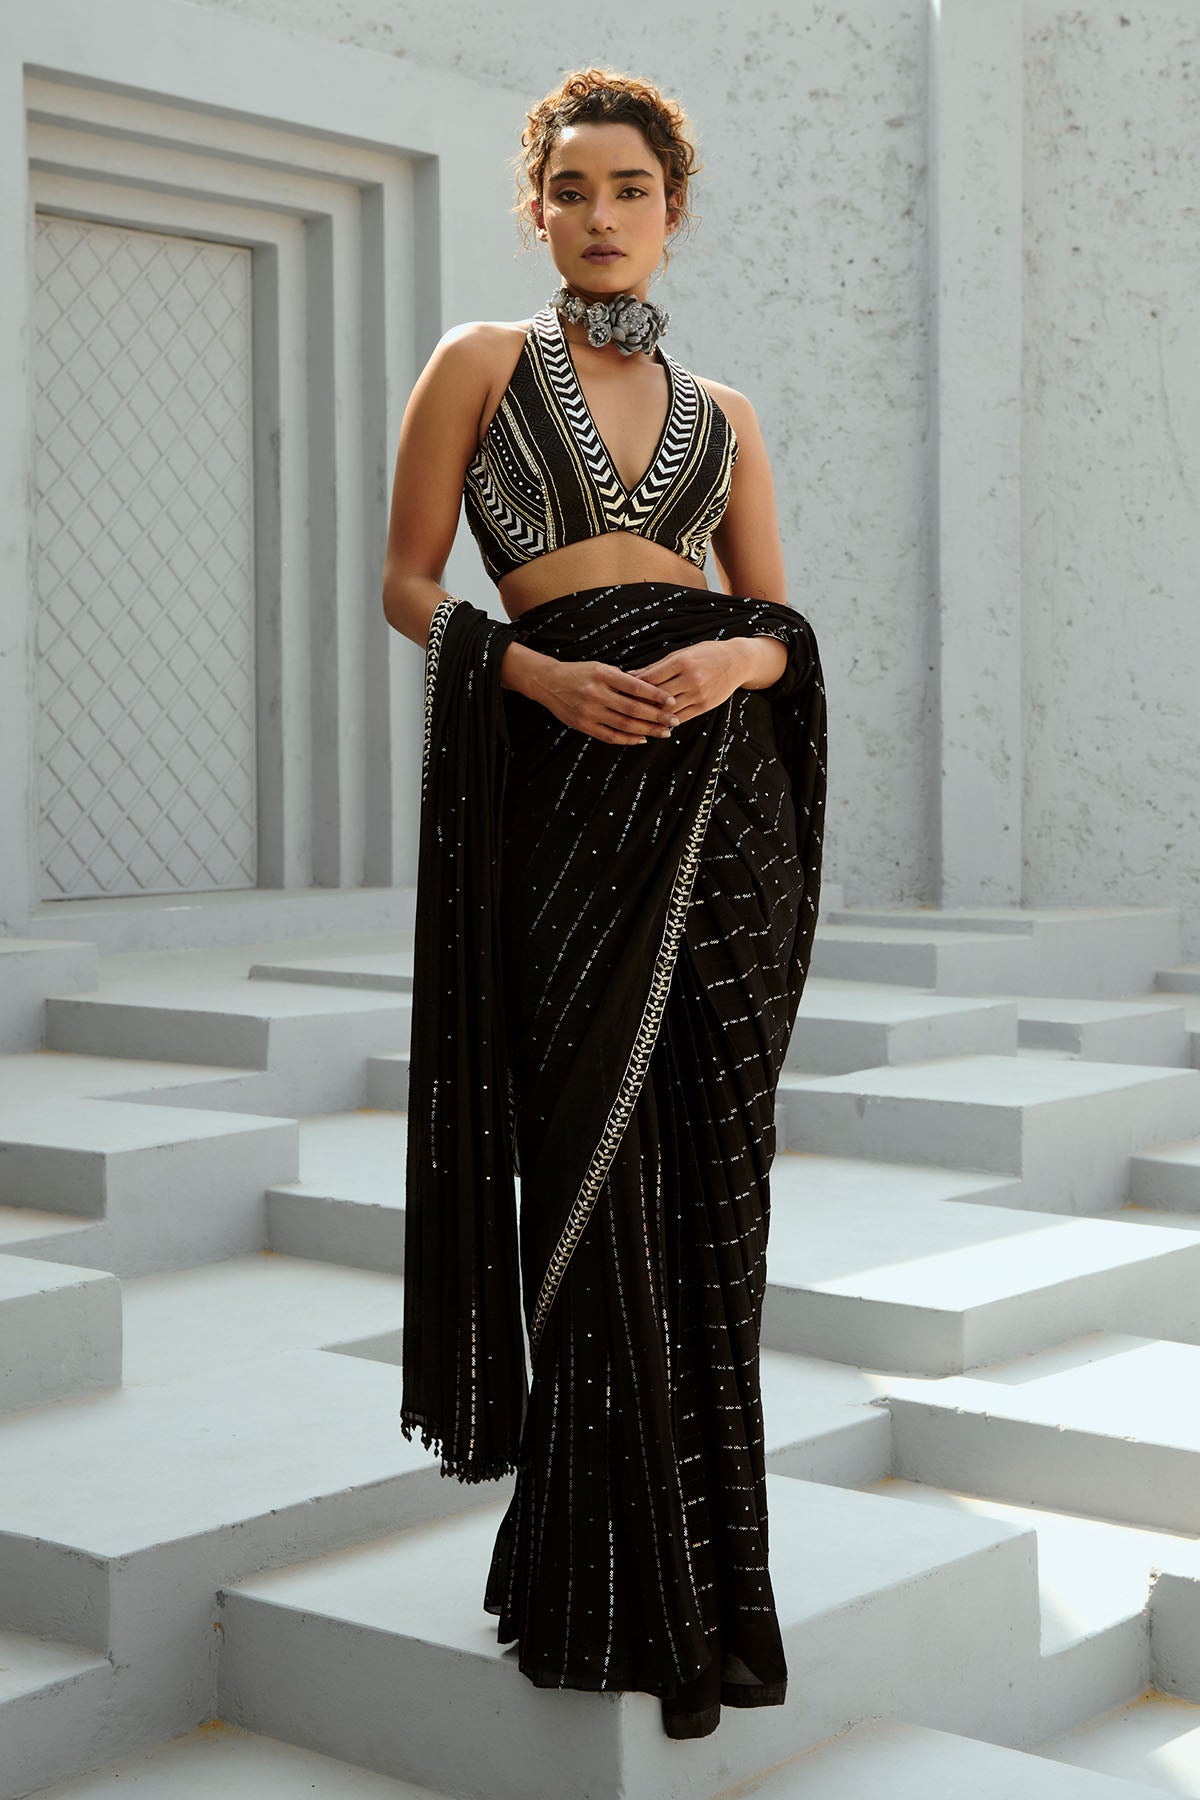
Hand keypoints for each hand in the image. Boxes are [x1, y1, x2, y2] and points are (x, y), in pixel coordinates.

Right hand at [529, 657, 679, 745]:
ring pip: (624, 725)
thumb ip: (623, 679)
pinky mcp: (582, 725)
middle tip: (674, 721)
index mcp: (602, 674)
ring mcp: (588, 710)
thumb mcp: (601, 668)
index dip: (656, 695)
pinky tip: (642, 738)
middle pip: (633, 709)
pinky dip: (628, 739)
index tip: (672, 702)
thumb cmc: (580, 673)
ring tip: (664, 732)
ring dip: (647, 730)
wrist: (548, 682)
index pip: (635, 686)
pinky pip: (610, 736)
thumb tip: (652, 692)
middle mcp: (595, 692)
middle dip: (656, 717)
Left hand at [631, 637, 781, 723]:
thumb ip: (658, 666)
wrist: (738, 661)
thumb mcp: (683, 653)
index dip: (633, 686)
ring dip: (650, 715)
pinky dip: (666, 721)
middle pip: (657, 695)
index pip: (651, 677)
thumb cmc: (706, 653)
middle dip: (638, 702)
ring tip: (634, 719)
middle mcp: (690, 679)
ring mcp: (699, 694)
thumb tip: (632, 675)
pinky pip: (681, 718)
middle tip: (621, 707)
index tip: (619, 691)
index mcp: (682, 662)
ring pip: (668, 710)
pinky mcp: (705, 706)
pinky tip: (654, 723)